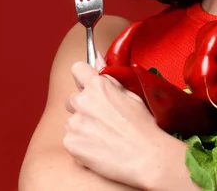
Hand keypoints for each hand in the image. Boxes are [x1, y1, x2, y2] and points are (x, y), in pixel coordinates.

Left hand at [63, 61, 180, 188]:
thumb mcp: (132, 94)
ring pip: (71, 120)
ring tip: (103, 135)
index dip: (84, 77)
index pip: (77, 69)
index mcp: (99, 85)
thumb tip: (98, 58)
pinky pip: (70, 139)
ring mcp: (75, 123)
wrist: (146, 157)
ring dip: (82, 125)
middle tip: (102, 118)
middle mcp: (83, 101)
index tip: (89, 85)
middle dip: (83, 105)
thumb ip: (110, 77)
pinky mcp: (70, 143)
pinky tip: (99, 147)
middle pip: (72, 98)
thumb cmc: (143, 126)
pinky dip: (81, 143)